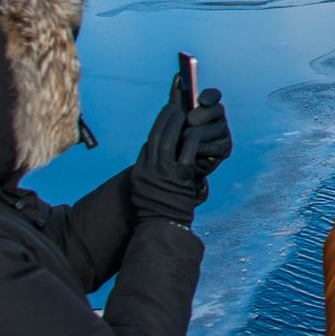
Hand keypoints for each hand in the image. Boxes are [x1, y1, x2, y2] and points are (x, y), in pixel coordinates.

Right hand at [131, 100, 201, 225]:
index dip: (157, 127)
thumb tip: (154, 155)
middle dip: (164, 119)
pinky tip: (194, 133)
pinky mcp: (179, 180)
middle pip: (154, 137)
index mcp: (140, 172)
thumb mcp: (146, 189)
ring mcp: (162, 175)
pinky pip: (185, 155)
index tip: (165, 116)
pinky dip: (189, 141)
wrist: (161, 227)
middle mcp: (148, 171)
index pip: (147, 143)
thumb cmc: (157, 209)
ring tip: (183, 113)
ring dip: (174, 124)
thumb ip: (150, 171)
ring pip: (166, 142)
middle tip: (173, 108)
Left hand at [179, 89, 230, 203]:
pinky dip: (201, 148)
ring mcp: (223, 133)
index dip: (209, 96)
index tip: (200, 100)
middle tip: (189, 121)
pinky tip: (192, 150)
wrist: (177, 165)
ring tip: (185, 137)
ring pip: (214, 128)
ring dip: (198, 133)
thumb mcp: (175, 117)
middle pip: (217, 109)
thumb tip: (177, 76)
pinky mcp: (225, 149)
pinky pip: (214, 146)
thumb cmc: (176, 138)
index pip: (214, 95)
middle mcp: (218, 118)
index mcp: (207, 107)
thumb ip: (176, 96)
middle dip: (202, 115)